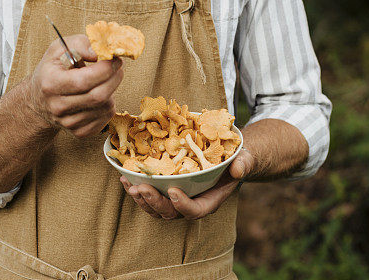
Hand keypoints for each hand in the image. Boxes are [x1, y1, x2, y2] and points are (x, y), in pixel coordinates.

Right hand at [28, 35, 123, 138]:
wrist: (39, 99)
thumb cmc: (52, 70)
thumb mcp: (58, 48)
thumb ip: (79, 43)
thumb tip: (98, 53)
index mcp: (50, 83)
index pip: (84, 80)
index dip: (105, 68)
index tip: (114, 58)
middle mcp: (58, 107)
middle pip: (98, 96)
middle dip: (115, 78)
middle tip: (117, 66)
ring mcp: (68, 123)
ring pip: (105, 107)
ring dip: (112, 89)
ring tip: (102, 80)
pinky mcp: (79, 133)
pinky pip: (106, 118)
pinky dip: (108, 103)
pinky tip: (99, 94)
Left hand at [119, 148, 254, 219]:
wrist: (225, 156)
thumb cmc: (235, 159)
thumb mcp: (244, 159)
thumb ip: (243, 165)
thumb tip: (238, 170)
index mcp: (210, 200)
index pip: (195, 210)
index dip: (183, 205)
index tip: (173, 191)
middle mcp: (191, 203)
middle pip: (170, 212)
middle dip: (154, 202)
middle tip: (142, 188)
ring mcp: (177, 198)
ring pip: (156, 208)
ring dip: (141, 198)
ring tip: (130, 185)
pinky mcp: (165, 189)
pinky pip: (149, 195)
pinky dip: (135, 188)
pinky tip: (125, 177)